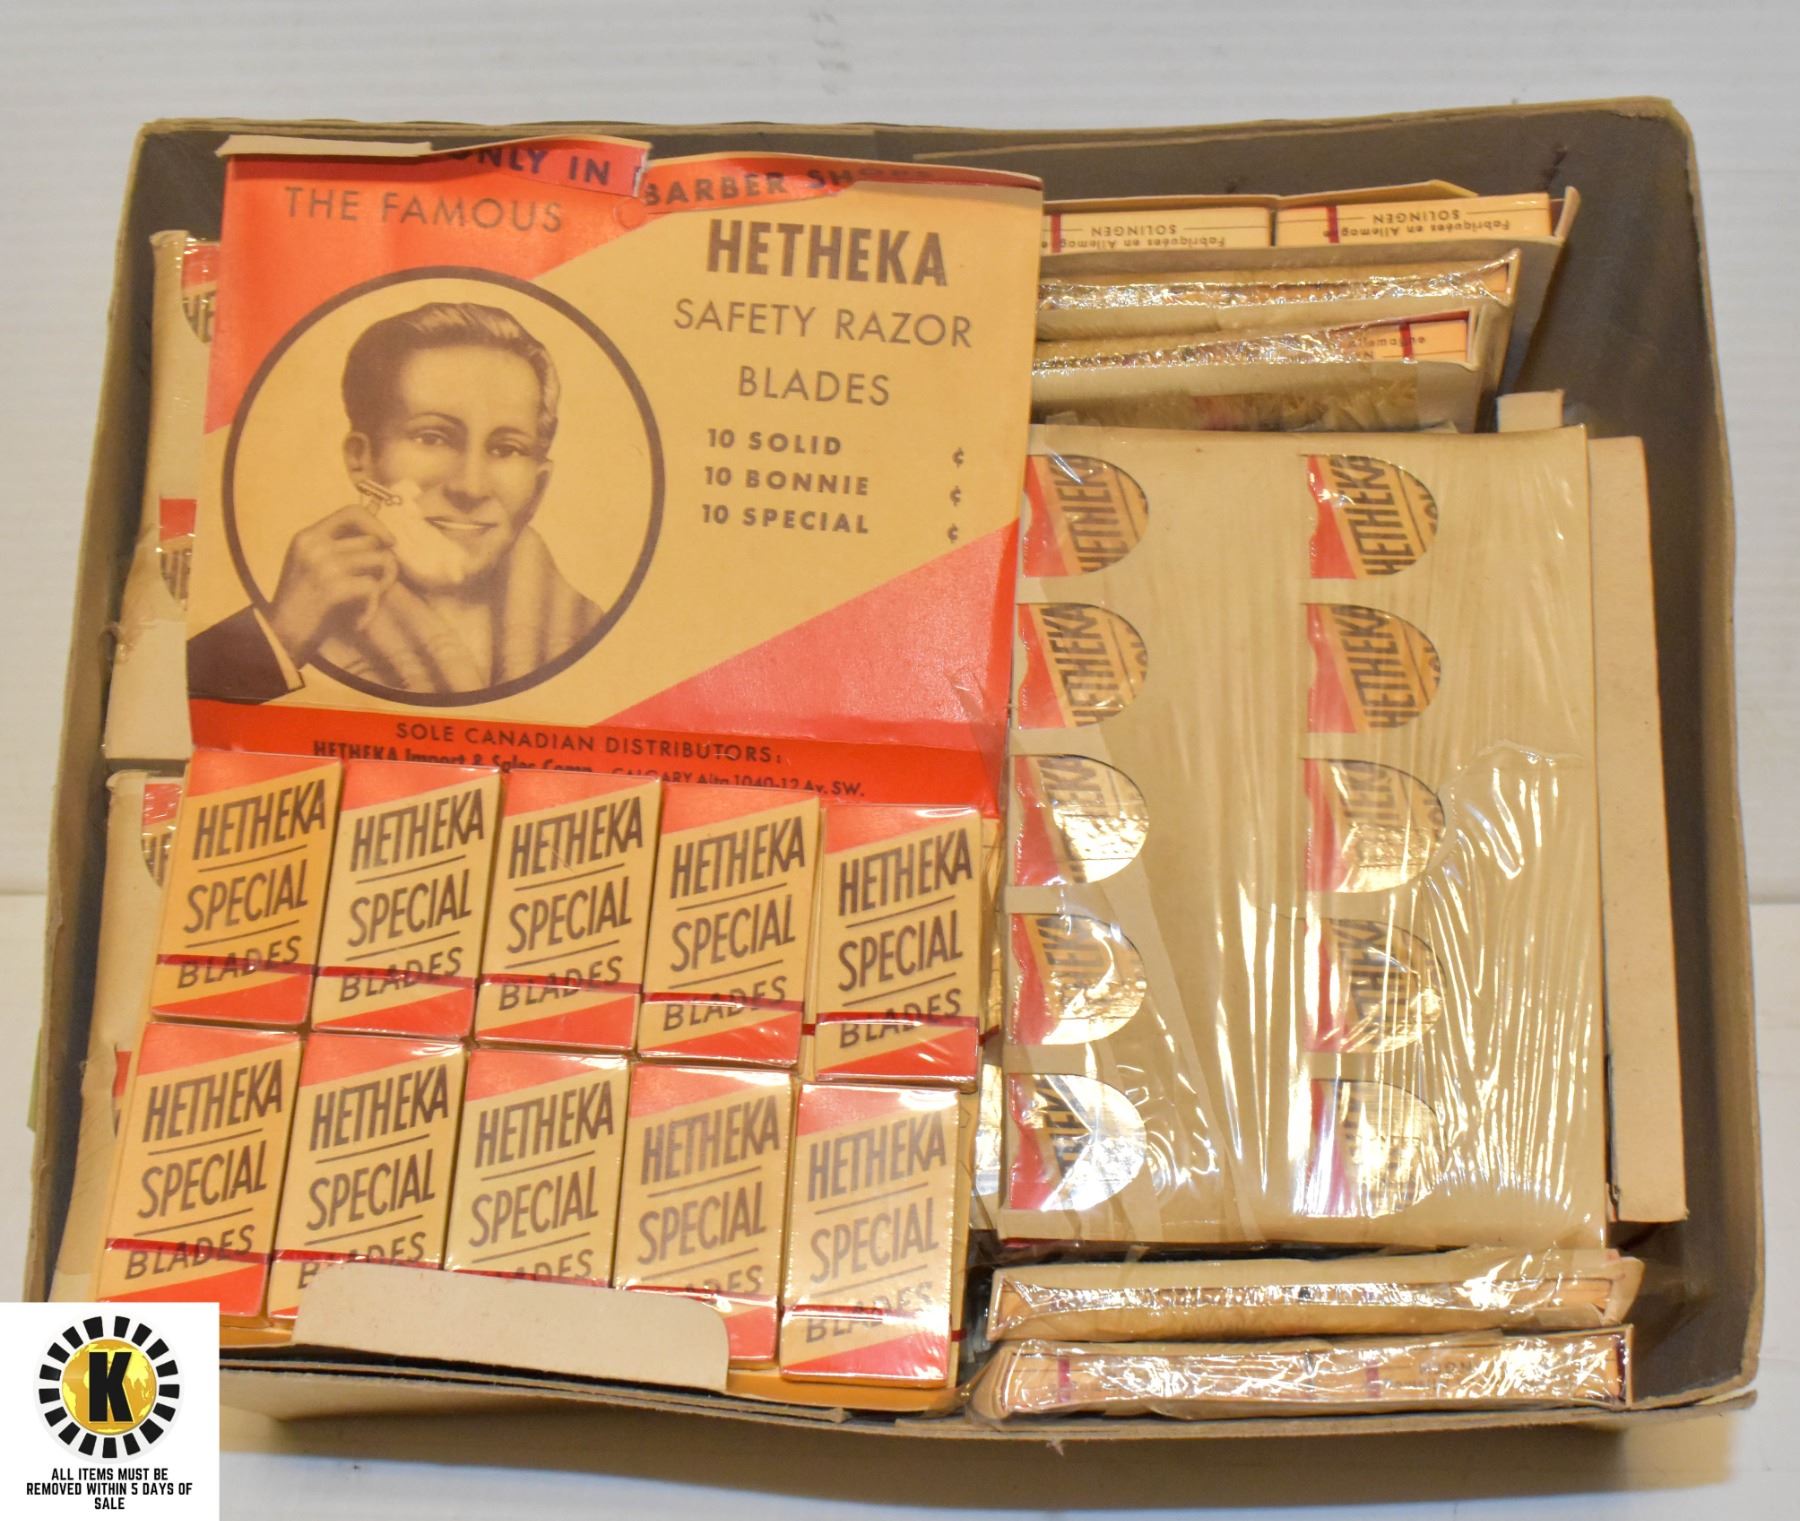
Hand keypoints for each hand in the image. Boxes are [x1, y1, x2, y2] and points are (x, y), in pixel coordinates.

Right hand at [266, 504, 396, 665]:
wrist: (280, 636)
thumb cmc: (302, 604)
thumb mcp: (310, 565)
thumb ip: (337, 548)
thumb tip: (383, 541)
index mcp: (308, 536)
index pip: (351, 511)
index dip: (377, 524)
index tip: (389, 542)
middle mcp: (315, 546)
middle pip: (374, 541)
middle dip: (385, 564)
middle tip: (378, 586)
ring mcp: (324, 565)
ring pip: (380, 562)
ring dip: (381, 586)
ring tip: (364, 604)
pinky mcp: (333, 588)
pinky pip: (373, 587)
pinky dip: (370, 607)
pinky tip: (357, 619)